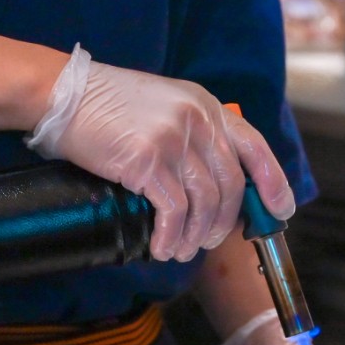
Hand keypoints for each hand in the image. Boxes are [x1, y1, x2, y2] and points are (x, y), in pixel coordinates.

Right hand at [30, 48, 294, 261]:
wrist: (62, 95)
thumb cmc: (107, 107)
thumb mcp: (164, 108)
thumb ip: (193, 136)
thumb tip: (213, 186)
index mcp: (206, 106)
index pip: (255, 147)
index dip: (273, 182)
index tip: (281, 209)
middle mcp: (198, 120)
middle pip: (231, 185)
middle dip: (223, 223)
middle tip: (206, 242)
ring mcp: (175, 139)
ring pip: (205, 203)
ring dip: (196, 235)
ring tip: (180, 249)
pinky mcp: (148, 160)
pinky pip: (174, 211)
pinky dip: (170, 236)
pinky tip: (161, 247)